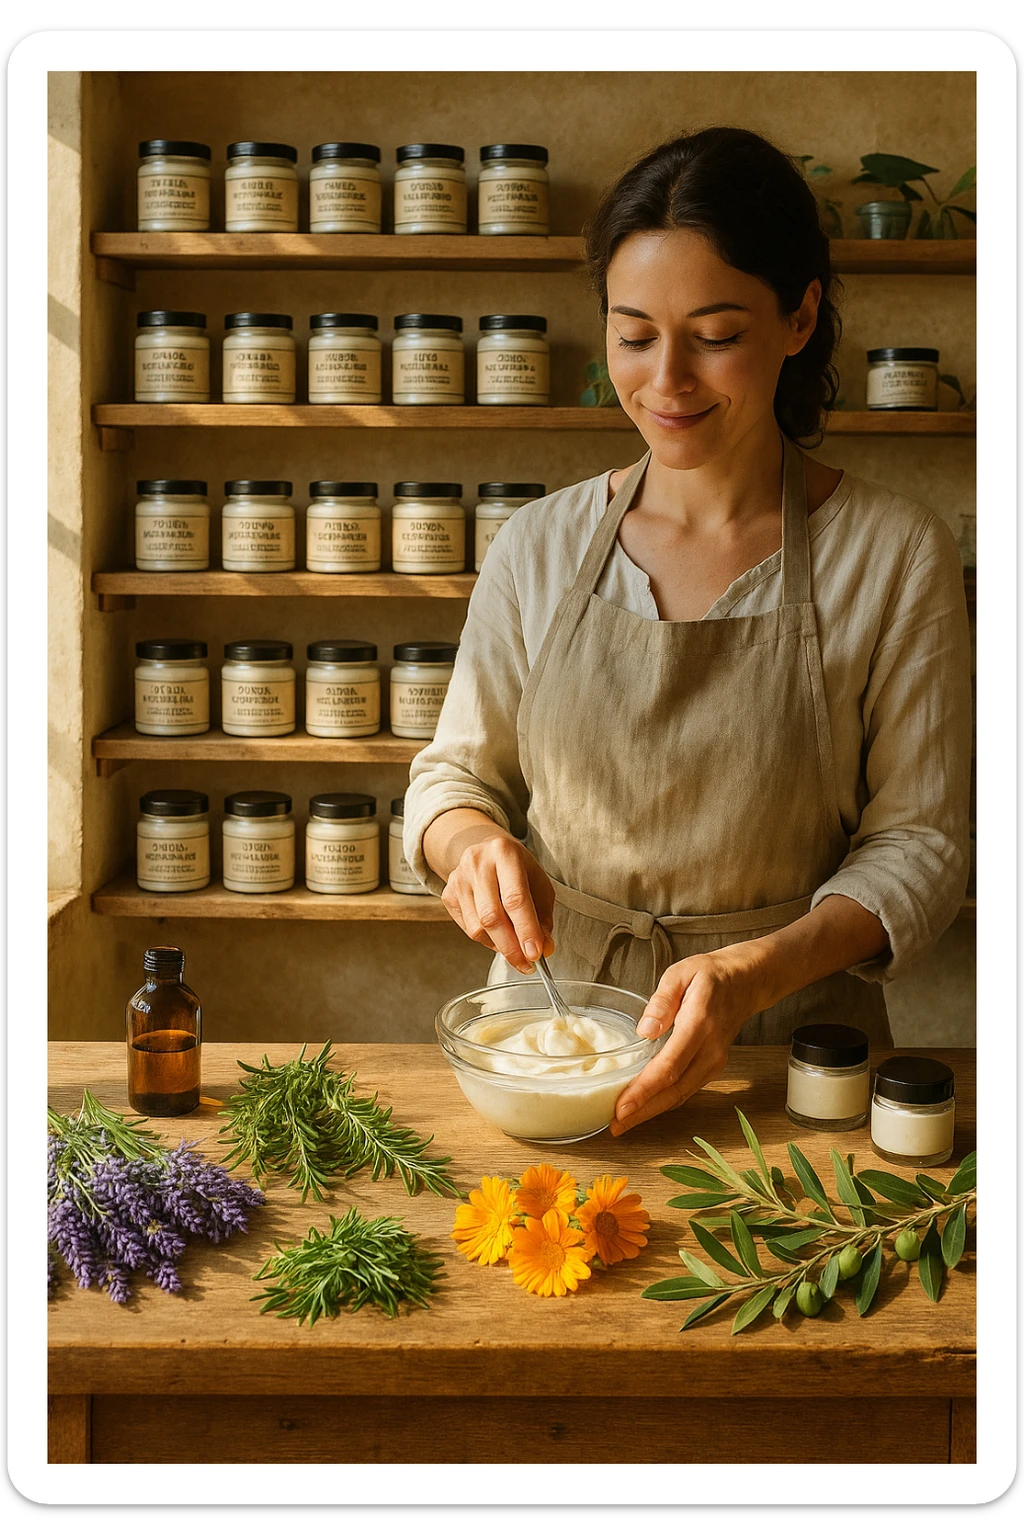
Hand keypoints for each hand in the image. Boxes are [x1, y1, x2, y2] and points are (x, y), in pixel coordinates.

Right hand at [441, 827, 555, 974]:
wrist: (485, 850)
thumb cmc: (517, 869)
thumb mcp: (538, 884)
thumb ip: (542, 917)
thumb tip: (544, 949)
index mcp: (504, 853)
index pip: (515, 898)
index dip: (526, 929)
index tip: (536, 954)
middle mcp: (476, 863)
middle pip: (492, 916)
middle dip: (511, 947)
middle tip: (527, 964)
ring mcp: (458, 879)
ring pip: (477, 927)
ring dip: (499, 946)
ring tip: (515, 948)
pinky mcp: (447, 894)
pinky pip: (468, 928)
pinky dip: (486, 939)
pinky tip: (498, 935)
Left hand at [610, 943, 768, 1135]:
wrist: (746, 982)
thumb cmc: (710, 976)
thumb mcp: (681, 973)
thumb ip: (662, 1001)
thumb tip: (644, 1030)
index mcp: (699, 1024)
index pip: (669, 1066)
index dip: (644, 1090)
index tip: (622, 1107)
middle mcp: (710, 1050)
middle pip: (675, 1090)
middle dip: (643, 1111)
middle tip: (614, 1125)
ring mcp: (714, 1062)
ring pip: (680, 1095)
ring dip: (651, 1111)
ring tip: (622, 1122)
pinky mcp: (712, 1067)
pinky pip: (686, 1090)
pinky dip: (663, 1102)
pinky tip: (643, 1107)